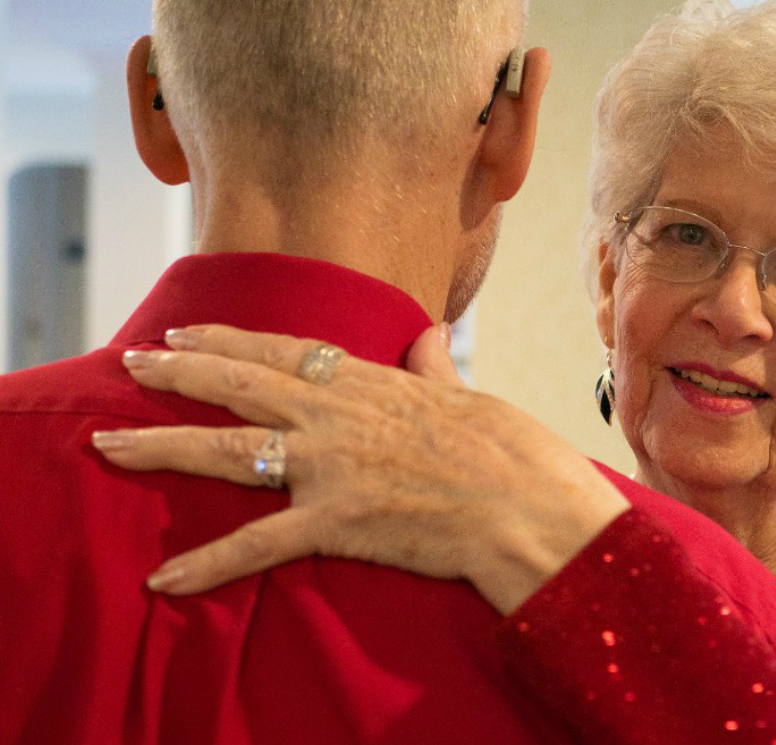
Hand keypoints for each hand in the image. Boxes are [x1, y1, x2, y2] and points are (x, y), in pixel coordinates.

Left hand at [92, 324, 629, 613]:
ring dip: (163, 445)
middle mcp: (336, 415)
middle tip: (131, 363)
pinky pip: (258, 545)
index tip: (187, 333)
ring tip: (110, 444)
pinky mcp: (336, 521)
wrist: (530, 508)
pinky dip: (208, 565)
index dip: (229, 341)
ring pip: (229, 450)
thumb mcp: (468, 395)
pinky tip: (164, 579)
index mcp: (370, 382)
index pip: (282, 351)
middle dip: (179, 373)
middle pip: (240, 386)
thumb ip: (433, 366)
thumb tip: (428, 331)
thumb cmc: (512, 451)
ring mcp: (331, 466)